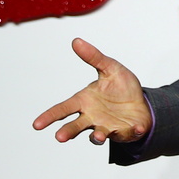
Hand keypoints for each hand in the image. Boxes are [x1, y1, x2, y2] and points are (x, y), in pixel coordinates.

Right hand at [32, 38, 151, 143]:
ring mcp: (107, 126)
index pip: (63, 109)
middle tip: (60, 137)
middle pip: (76, 126)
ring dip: (97, 137)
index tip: (36, 125)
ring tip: (97, 136)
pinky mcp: (124, 131)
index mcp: (84, 101)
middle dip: (68, 131)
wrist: (142, 102)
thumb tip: (76, 41)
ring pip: (97, 135)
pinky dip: (132, 132)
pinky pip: (127, 133)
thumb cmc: (121, 87)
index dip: (49, 116)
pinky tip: (137, 128)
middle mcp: (92, 117)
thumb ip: (94, 57)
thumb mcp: (110, 68)